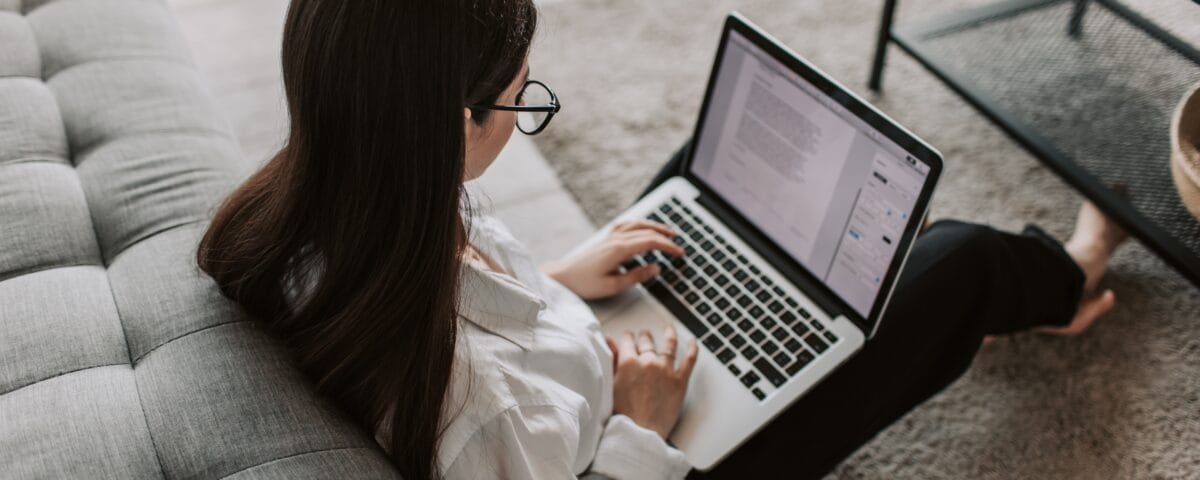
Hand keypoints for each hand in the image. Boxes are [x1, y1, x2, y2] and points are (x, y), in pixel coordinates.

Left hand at [543, 220, 683, 299]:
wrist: (562, 276)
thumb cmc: (584, 283)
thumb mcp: (613, 286)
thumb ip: (637, 276)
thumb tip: (655, 268)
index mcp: (619, 249)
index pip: (651, 242)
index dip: (668, 247)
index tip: (680, 253)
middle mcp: (615, 239)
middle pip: (647, 231)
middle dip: (665, 236)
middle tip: (679, 244)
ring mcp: (610, 236)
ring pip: (637, 224)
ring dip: (654, 226)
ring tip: (667, 232)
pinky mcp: (605, 239)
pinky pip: (627, 225)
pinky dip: (639, 224)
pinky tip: (643, 227)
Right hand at [606, 324, 699, 438]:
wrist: (639, 433)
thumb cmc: (623, 414)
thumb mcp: (611, 384)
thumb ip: (611, 360)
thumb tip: (609, 341)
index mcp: (628, 362)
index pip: (628, 342)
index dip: (627, 338)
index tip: (628, 337)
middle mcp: (648, 362)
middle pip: (647, 342)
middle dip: (644, 336)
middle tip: (644, 335)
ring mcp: (666, 370)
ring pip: (669, 345)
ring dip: (668, 335)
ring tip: (668, 330)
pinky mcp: (680, 381)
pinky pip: (689, 360)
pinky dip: (692, 349)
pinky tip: (693, 342)